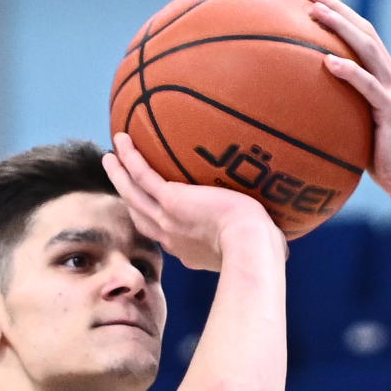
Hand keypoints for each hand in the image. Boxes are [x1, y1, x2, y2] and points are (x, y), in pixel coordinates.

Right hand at [101, 139, 278, 275]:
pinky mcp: (171, 200)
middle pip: (140, 215)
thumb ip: (259, 241)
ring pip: (134, 195)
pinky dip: (130, 159)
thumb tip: (281, 246)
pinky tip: (121, 141)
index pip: (165, 233)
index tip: (151, 209)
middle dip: (128, 198)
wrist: (251, 245)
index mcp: (190, 248)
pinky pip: (143, 176)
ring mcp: (167, 219)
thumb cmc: (261, 248)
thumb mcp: (254, 245)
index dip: (154, 220)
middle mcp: (173, 236)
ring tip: (109, 158)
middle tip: (118, 181)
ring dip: (119, 176)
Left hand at [303, 0, 390, 220]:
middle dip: (337, 8)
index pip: (364, 37)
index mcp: (387, 79)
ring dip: (341, 27)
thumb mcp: (361, 130)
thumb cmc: (386, 163)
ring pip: (367, 49)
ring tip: (315, 13)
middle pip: (365, 32)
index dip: (342, 14)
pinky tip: (328, 61)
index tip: (315, 0)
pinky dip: (349, 71)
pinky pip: (367, 86)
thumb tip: (310, 111)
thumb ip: (345, 113)